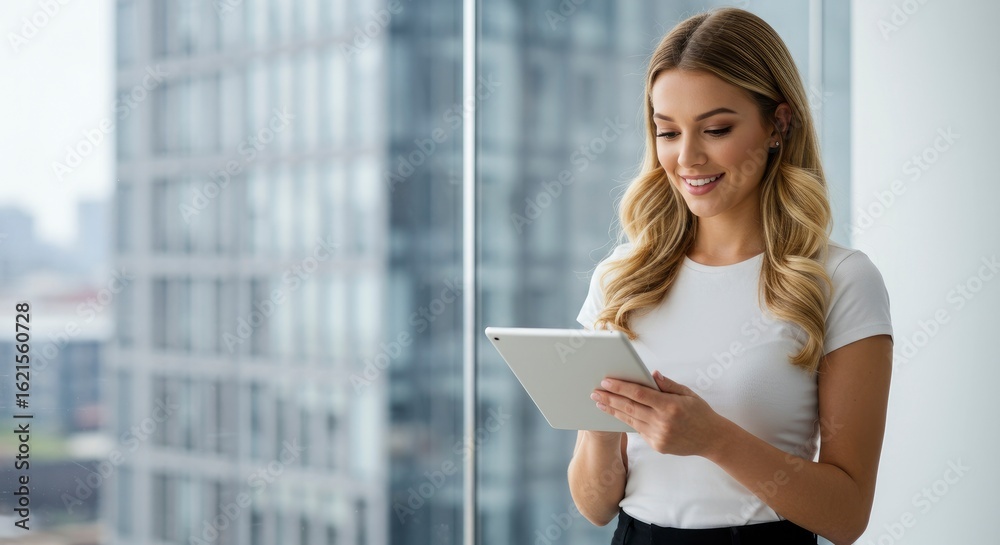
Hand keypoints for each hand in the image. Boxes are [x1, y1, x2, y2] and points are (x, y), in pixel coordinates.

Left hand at [591, 370, 727, 456]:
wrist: (712, 439)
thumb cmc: (700, 412)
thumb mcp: (687, 393)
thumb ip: (667, 384)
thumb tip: (650, 374)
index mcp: (670, 406)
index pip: (639, 394)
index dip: (620, 387)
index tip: (606, 382)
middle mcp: (662, 422)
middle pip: (629, 408)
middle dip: (609, 399)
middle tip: (594, 392)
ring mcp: (659, 436)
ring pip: (630, 421)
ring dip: (613, 411)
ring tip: (599, 403)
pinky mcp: (657, 446)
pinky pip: (639, 431)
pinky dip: (626, 421)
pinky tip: (616, 414)